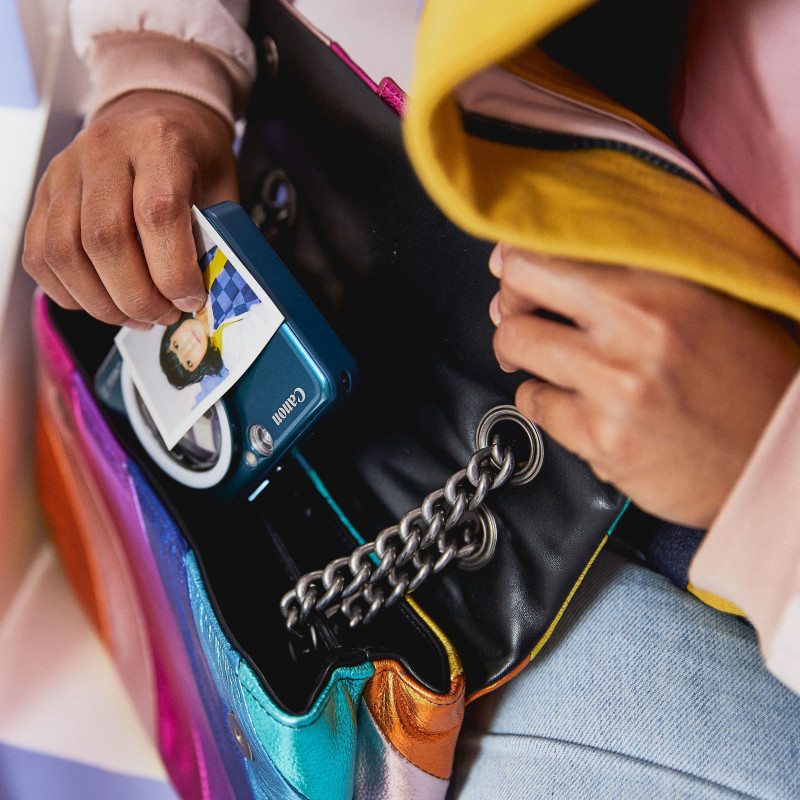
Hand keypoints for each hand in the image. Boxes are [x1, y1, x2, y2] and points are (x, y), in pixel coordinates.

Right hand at [23, 91, 238, 327]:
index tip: (191, 299)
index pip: (157, 214)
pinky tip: (102, 302)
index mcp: (159, 143)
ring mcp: (65, 170)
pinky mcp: (43, 193)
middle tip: (164, 315)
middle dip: (137, 296)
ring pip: (65, 252)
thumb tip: (202, 298)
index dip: (173, 271)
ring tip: (136, 316)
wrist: (156, 111)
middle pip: (105, 239)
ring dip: (102, 302)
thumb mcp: (221, 188)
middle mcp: (104, 150)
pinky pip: (40, 254)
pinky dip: (69, 291)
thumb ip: (216, 239)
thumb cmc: (193, 156)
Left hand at [489, 244, 799, 527]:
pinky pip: (535, 405)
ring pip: (515, 344)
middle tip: (520, 313)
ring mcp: (618, 385)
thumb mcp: (711, 301)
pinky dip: (545, 403)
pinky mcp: (604, 439)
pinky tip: (577, 405)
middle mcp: (641, 326)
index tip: (515, 268)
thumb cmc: (750, 381)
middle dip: (511, 299)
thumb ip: (644, 273)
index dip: (523, 255)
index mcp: (668, 282)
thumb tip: (563, 257)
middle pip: (520, 284)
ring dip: (523, 354)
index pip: (560, 243)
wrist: (778, 460)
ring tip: (552, 364)